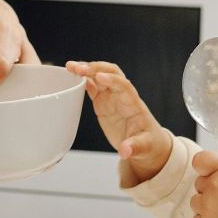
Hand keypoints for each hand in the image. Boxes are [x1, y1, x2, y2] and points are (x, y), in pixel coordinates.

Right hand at [69, 60, 170, 185]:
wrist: (145, 143)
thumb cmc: (147, 142)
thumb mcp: (143, 147)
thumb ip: (134, 147)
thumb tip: (125, 151)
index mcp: (133, 103)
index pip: (123, 85)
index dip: (112, 80)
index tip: (99, 77)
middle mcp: (122, 95)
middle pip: (110, 73)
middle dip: (95, 68)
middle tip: (78, 68)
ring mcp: (111, 96)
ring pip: (99, 76)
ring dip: (86, 69)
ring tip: (70, 67)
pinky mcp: (102, 101)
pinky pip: (92, 86)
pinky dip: (82, 79)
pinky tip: (72, 76)